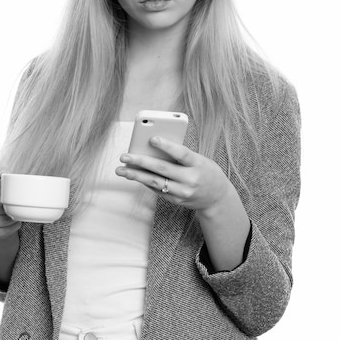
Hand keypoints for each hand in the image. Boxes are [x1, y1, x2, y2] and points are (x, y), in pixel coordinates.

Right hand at [0, 176, 21, 240]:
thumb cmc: (0, 196)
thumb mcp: (0, 182)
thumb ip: (2, 171)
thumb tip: (4, 171)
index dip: (7, 188)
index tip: (15, 189)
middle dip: (10, 207)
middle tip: (18, 205)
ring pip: (0, 221)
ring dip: (12, 218)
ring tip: (18, 214)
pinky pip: (0, 232)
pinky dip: (11, 229)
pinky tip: (14, 223)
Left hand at [115, 136, 230, 212]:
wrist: (217, 197)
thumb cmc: (206, 171)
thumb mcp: (200, 160)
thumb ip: (181, 155)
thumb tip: (154, 148)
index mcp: (198, 164)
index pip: (181, 154)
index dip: (166, 146)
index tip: (152, 139)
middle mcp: (190, 179)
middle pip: (162, 169)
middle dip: (141, 162)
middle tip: (125, 156)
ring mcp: (183, 192)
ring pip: (155, 182)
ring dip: (136, 175)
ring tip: (122, 170)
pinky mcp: (177, 200)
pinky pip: (157, 190)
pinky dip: (145, 181)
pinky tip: (133, 176)